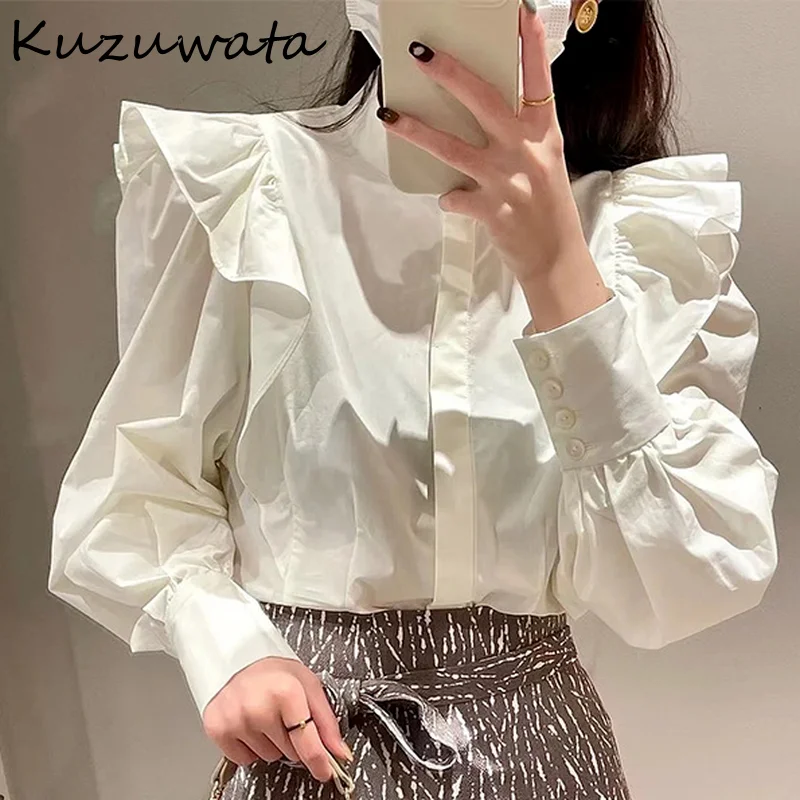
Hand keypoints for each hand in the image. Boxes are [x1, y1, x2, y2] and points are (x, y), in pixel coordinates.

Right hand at [202, 657, 352, 781]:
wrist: (239, 662)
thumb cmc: (275, 673)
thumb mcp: (308, 686)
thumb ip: (326, 721)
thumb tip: (340, 752)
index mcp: (286, 692)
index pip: (307, 742)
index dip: (319, 761)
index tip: (325, 771)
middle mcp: (258, 707)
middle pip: (290, 752)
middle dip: (292, 739)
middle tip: (284, 715)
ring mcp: (236, 719)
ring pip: (268, 757)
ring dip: (271, 743)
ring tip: (265, 715)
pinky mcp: (217, 729)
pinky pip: (244, 759)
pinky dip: (250, 747)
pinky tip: (249, 724)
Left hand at [376, 3, 590, 283]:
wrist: (555, 258)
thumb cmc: (549, 208)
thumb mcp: (546, 161)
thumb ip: (521, 135)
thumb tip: (481, 111)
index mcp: (545, 134)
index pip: (539, 81)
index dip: (530, 46)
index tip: (519, 13)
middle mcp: (527, 151)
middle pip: (484, 101)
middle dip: (450, 73)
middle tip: (421, 53)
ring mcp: (508, 180)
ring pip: (452, 148)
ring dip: (417, 130)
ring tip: (388, 114)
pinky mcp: (492, 210)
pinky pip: (455, 198)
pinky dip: (449, 199)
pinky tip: (449, 201)